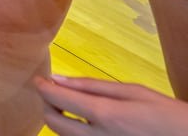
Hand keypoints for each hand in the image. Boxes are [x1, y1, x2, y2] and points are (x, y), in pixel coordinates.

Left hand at [35, 75, 187, 135]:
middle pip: (53, 123)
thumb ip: (92, 86)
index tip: (39, 79)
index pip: (58, 100)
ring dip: (59, 120)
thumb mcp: (133, 92)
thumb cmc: (168, 115)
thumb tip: (59, 79)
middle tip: (53, 92)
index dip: (43, 87)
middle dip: (46, 105)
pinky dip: (74, 133)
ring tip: (70, 106)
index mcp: (106, 115)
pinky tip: (85, 123)